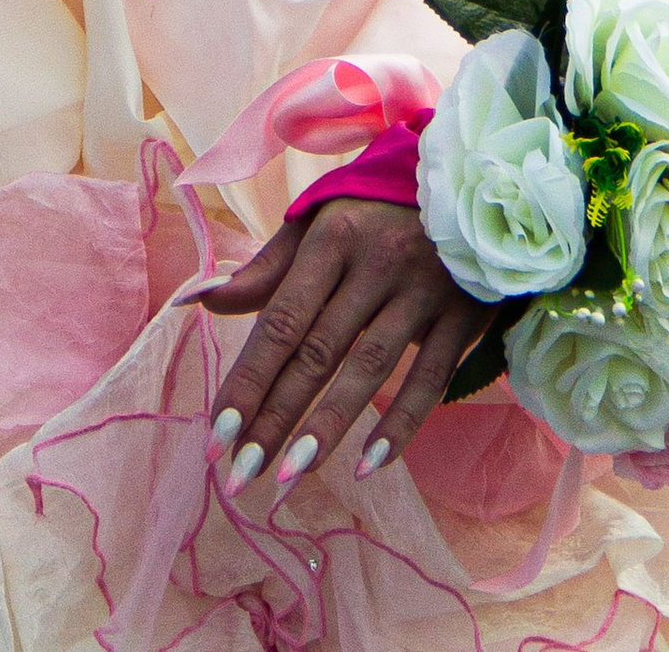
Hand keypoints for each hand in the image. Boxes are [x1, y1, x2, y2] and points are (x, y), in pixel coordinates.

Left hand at [196, 198, 490, 496]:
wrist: (469, 192)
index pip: (282, 319)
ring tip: (289, 477)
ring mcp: (424, 289)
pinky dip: (400, 424)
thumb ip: (265, 271)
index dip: (249, 378)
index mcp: (334, 238)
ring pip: (369, 368)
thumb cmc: (374, 217)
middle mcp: (377, 262)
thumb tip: (200, 301)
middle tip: (242, 475)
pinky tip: (368, 465)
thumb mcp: (318, 227)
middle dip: (276, 417)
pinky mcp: (463, 314)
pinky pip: (430, 377)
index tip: (218, 435)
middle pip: (318, 352)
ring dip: (327, 428)